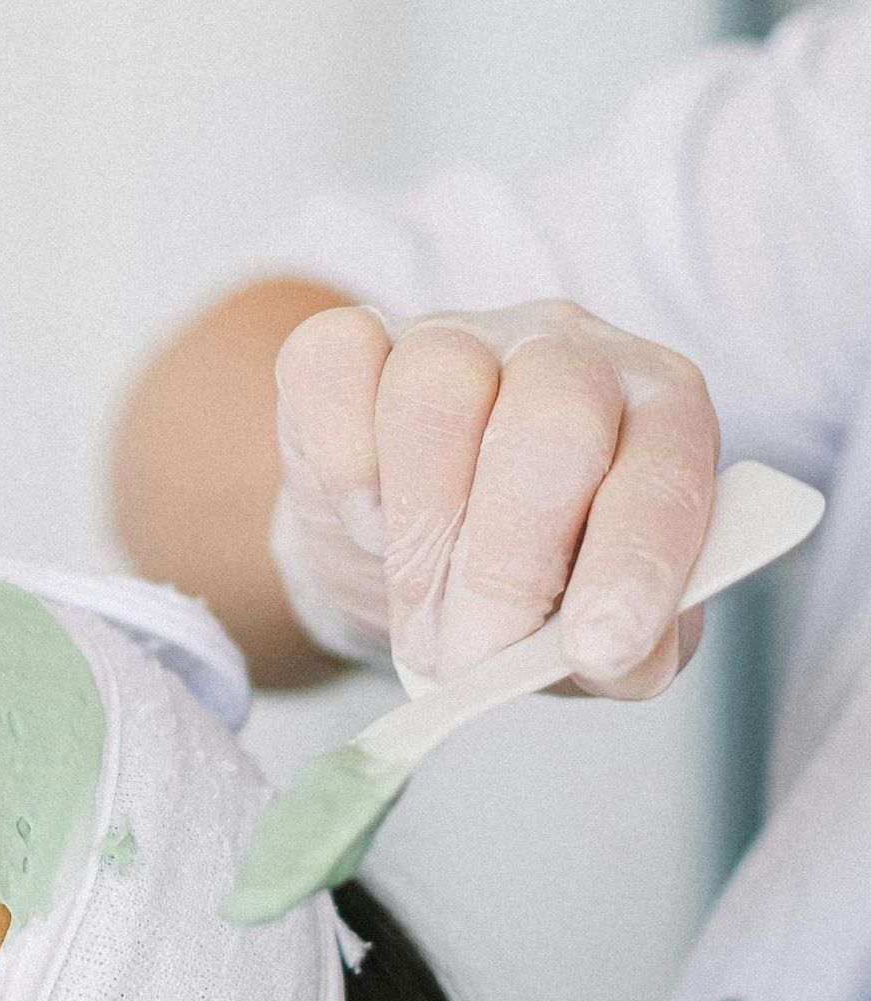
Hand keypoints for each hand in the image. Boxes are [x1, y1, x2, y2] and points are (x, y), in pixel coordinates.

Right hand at [271, 299, 720, 697]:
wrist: (394, 555)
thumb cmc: (513, 589)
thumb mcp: (583, 636)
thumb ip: (625, 651)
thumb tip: (615, 660)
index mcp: (658, 414)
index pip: (662, 473)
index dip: (632, 566)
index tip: (595, 652)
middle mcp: (568, 355)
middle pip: (551, 425)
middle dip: (506, 566)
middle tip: (471, 657)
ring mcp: (456, 338)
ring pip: (439, 390)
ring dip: (419, 529)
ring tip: (416, 607)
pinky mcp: (352, 345)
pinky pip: (340, 366)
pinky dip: (345, 460)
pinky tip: (365, 518)